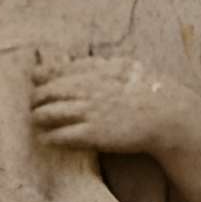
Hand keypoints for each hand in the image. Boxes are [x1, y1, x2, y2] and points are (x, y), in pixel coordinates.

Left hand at [30, 54, 200, 159]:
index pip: (53, 70)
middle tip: (34, 105)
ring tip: (37, 122)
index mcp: (92, 70)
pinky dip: (49, 138)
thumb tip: (81, 62)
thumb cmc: (149, 90)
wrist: (166, 115)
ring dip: (38, 118)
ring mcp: (87, 112)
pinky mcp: (92, 134)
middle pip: (45, 92)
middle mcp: (86, 89)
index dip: (40, 77)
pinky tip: (46, 140)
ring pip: (47, 113)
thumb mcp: (125, 66)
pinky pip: (60, 136)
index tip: (36, 82)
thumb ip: (100, 64)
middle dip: (35, 99)